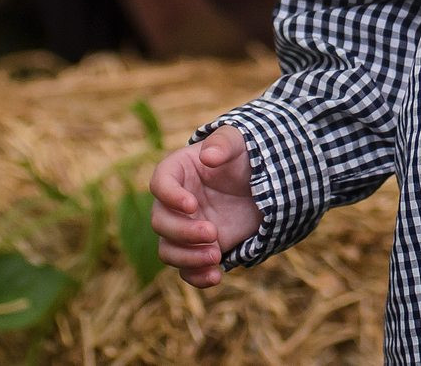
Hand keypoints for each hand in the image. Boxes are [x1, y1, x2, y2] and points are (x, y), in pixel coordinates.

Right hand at [149, 126, 263, 287]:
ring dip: (188, 258)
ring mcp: (185, 228)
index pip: (159, 184)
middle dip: (183, 232)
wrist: (262, 185)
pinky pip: (186, 269)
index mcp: (177, 172)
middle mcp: (174, 204)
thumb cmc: (244, 156)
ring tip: (216, 256)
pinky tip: (216, 276)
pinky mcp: (198, 248)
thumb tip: (208, 156)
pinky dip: (197, 277)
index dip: (170, 197)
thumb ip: (222, 144)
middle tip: (213, 232)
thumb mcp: (237, 142)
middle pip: (160, 223)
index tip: (192, 205)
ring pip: (168, 250)